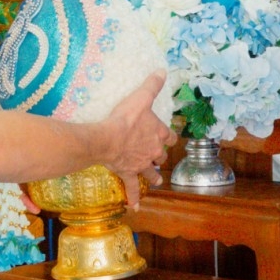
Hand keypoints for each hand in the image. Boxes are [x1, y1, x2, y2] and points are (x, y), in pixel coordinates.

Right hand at [100, 72, 172, 204]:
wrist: (109, 138)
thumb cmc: (125, 118)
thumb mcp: (141, 98)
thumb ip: (152, 85)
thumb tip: (163, 70)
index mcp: (158, 133)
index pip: (170, 136)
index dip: (169, 136)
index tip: (169, 137)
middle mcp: (153, 150)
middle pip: (161, 156)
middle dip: (160, 157)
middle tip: (158, 158)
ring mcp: (141, 163)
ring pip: (152, 172)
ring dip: (154, 176)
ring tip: (157, 181)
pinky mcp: (129, 173)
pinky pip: (132, 188)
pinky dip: (134, 198)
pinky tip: (134, 208)